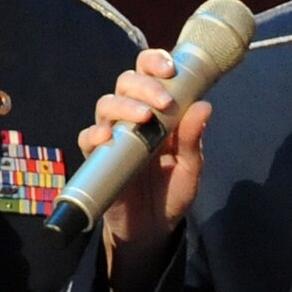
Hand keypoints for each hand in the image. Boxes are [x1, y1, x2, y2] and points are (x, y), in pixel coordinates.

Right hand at [82, 48, 211, 278]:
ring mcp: (114, 136)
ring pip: (107, 104)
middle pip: (127, 82)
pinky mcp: (98, 158)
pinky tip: (108, 138)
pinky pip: (87, 138)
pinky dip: (95, 134)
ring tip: (143, 118)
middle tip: (164, 101)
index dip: (155, 62)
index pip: (150, 74)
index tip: (170, 69)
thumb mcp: (190, 168)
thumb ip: (193, 139)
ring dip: (124, 106)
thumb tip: (204, 105)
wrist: (152, 229)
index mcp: (158, 111)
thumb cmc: (171, 193)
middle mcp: (133, 117)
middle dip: (144, 85)